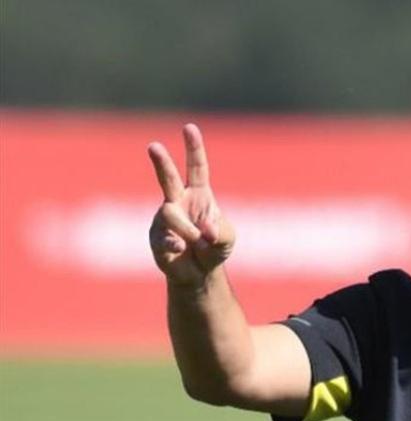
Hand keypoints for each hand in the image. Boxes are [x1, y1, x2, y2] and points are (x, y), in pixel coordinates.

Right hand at [147, 124, 234, 287]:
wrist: (198, 272)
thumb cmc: (215, 247)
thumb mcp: (227, 238)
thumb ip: (221, 231)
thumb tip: (204, 231)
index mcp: (198, 194)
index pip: (196, 167)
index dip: (194, 148)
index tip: (189, 128)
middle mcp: (178, 200)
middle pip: (168, 177)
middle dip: (161, 162)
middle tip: (153, 146)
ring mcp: (164, 218)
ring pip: (171, 215)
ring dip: (189, 231)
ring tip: (198, 243)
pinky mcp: (155, 236)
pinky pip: (165, 238)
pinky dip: (177, 246)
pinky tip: (180, 250)